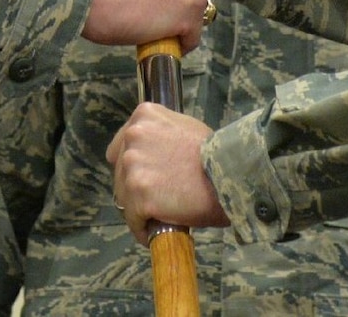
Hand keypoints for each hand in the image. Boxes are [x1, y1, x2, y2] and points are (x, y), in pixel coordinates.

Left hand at [107, 102, 227, 242]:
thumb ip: (159, 135)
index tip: (144, 177)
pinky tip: (154, 231)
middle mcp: (133, 136)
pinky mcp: (139, 194)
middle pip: (119, 172)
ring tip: (158, 215)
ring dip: (138, 208)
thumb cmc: (213, 152)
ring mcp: (133, 165)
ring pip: (124, 196)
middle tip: (157, 198)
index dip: (131, 165)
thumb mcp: (183, 127)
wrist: (228, 173)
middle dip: (134, 186)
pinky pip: (134, 219)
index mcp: (143, 116)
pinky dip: (142, 228)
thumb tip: (151, 155)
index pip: (120, 147)